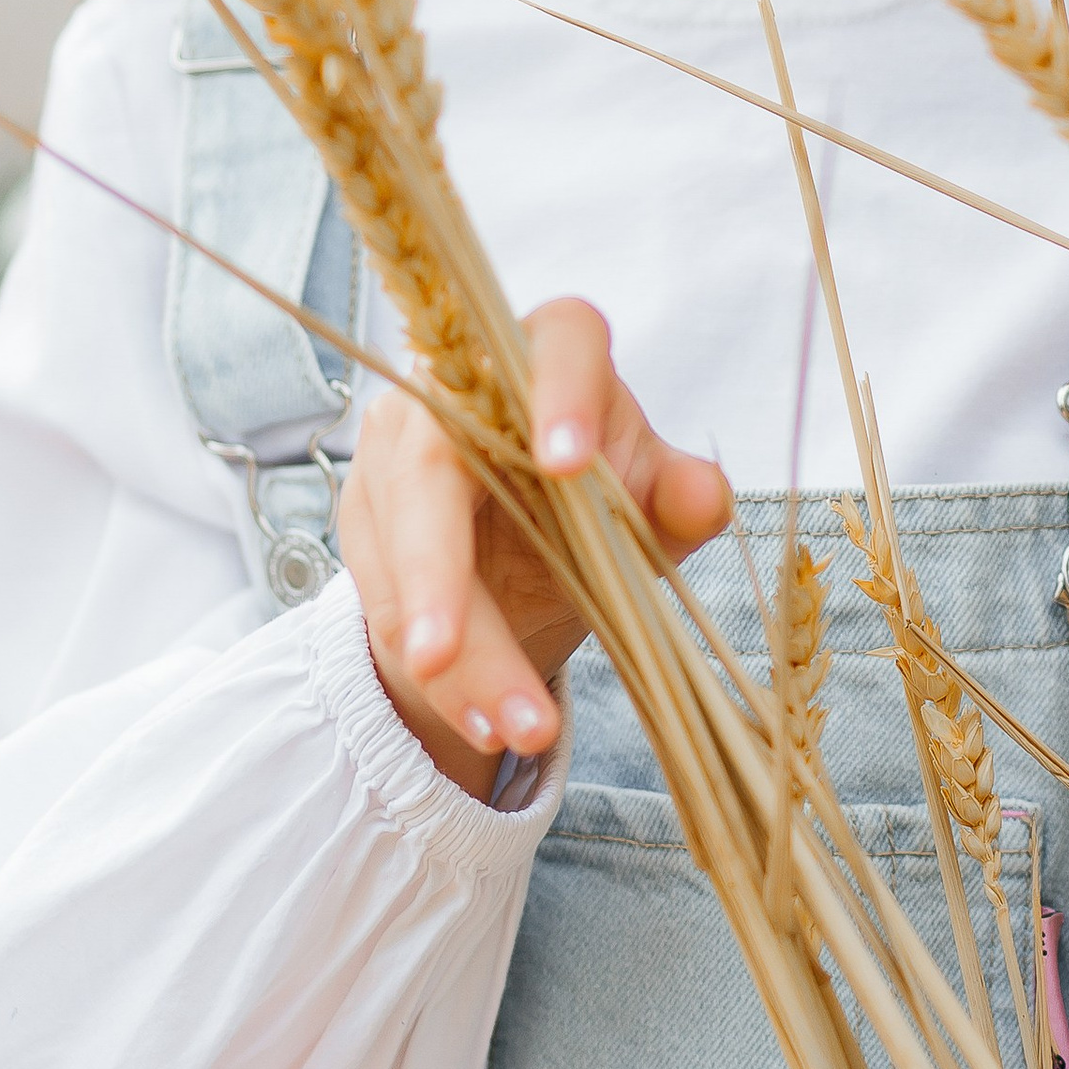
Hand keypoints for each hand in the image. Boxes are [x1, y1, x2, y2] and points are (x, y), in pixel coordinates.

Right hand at [340, 298, 731, 801]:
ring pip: (400, 552)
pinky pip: (385, 600)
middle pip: (431, 466)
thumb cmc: (601, 503)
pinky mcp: (364, 514)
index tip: (565, 465)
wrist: (533, 554)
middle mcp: (457, 385)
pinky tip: (484, 720)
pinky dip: (443, 674)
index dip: (557, 394)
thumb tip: (703, 495)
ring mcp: (396, 448)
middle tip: (445, 657)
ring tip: (513, 724)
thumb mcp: (653, 506)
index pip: (556, 344)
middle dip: (438, 572)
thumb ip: (682, 498)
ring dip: (454, 653)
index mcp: (553, 351)